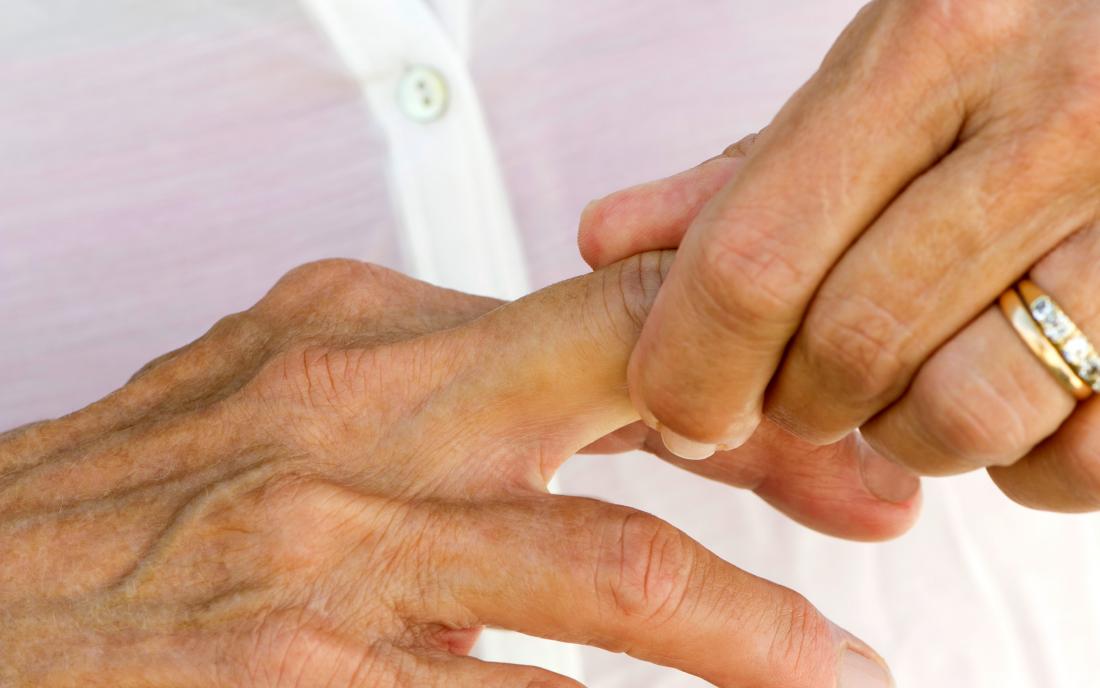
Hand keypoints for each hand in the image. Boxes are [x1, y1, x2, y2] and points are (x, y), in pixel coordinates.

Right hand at [0, 256, 895, 686]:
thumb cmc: (129, 504)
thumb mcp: (282, 385)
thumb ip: (426, 381)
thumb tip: (575, 402)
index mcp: (356, 326)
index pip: (598, 314)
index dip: (727, 373)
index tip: (817, 443)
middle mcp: (359, 414)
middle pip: (633, 390)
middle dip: (777, 458)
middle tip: (881, 519)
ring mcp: (333, 548)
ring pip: (610, 570)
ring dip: (752, 630)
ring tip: (839, 677)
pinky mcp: (299, 678)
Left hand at [580, 0, 1099, 511]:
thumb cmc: (1015, 43)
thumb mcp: (876, 73)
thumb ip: (744, 169)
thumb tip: (606, 242)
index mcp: (938, 45)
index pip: (756, 261)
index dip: (690, 364)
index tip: (676, 405)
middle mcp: (1053, 124)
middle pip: (849, 352)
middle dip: (793, 398)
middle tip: (800, 377)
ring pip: (963, 416)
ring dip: (906, 430)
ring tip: (915, 371)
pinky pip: (1081, 462)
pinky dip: (1022, 464)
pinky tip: (1010, 396)